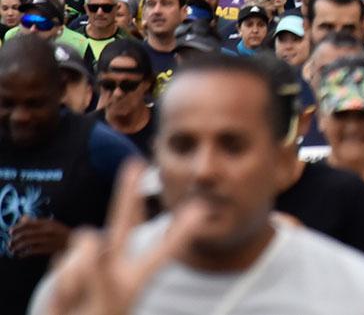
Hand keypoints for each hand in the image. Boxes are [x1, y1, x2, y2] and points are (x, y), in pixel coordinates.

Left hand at [10, 216, 70, 256]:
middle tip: (9, 243)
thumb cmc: (61, 233)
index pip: (29, 224)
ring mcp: (49, 239)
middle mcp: (48, 230)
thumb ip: (36, 222)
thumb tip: (23, 218)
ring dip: (18, 247)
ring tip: (12, 250)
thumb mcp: (50, 224)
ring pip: (29, 242)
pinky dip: (25, 253)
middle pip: (27, 233)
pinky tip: (20, 255)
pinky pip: (33, 251)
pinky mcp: (49, 249)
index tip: (10, 232)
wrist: (75, 242)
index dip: (18, 227)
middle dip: (16, 238)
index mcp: (48, 222)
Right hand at [46, 160, 207, 314]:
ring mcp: (90, 266)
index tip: (201, 210)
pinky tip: (64, 299)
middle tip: (134, 162)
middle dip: (127, 192)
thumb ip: (97, 270)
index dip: (181, 232)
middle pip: (123, 222)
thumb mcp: (103, 302)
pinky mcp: (67, 268)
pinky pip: (64, 262)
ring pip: (85, 244)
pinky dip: (63, 281)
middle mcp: (114, 266)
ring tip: (77, 299)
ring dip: (77, 274)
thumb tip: (91, 236)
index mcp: (134, 279)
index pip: (162, 252)